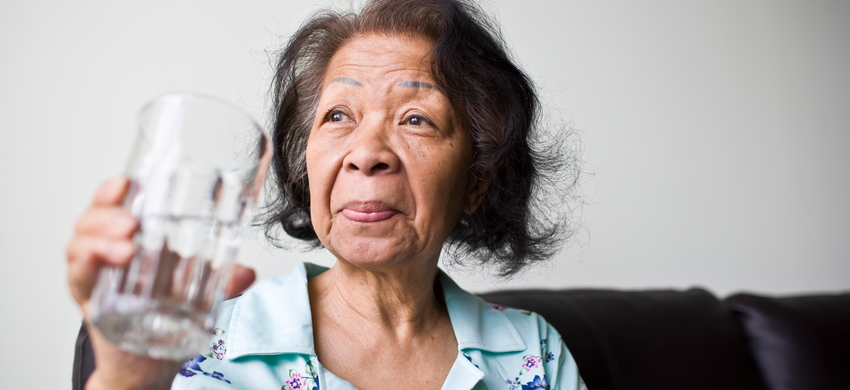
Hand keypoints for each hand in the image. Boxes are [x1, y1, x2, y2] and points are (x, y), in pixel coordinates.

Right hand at [67, 176, 256, 388]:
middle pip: (93, 218)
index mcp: (133, 239)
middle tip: (132, 222)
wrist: (149, 361)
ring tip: (125, 246)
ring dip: (99, 241)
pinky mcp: (90, 303)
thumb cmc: (167, 316)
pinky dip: (85, 267)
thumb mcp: (201, 292)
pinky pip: (79, 279)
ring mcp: (98, 276)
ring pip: (81, 245)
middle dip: (108, 214)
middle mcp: (108, 252)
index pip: (117, 204)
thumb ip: (225, 280)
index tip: (129, 181)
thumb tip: (247, 272)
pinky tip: (94, 262)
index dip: (116, 189)